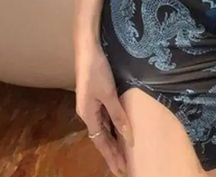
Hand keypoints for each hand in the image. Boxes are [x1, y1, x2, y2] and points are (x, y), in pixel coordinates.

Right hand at [75, 42, 132, 175]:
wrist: (87, 50)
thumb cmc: (97, 72)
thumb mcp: (109, 94)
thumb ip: (118, 115)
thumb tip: (128, 137)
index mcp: (88, 116)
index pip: (101, 143)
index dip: (111, 157)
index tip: (121, 170)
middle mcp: (87, 114)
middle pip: (100, 139)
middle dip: (112, 153)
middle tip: (124, 167)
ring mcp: (90, 106)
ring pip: (102, 129)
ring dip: (112, 141)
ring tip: (124, 153)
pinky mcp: (94, 97)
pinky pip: (104, 118)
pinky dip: (111, 127)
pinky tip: (119, 129)